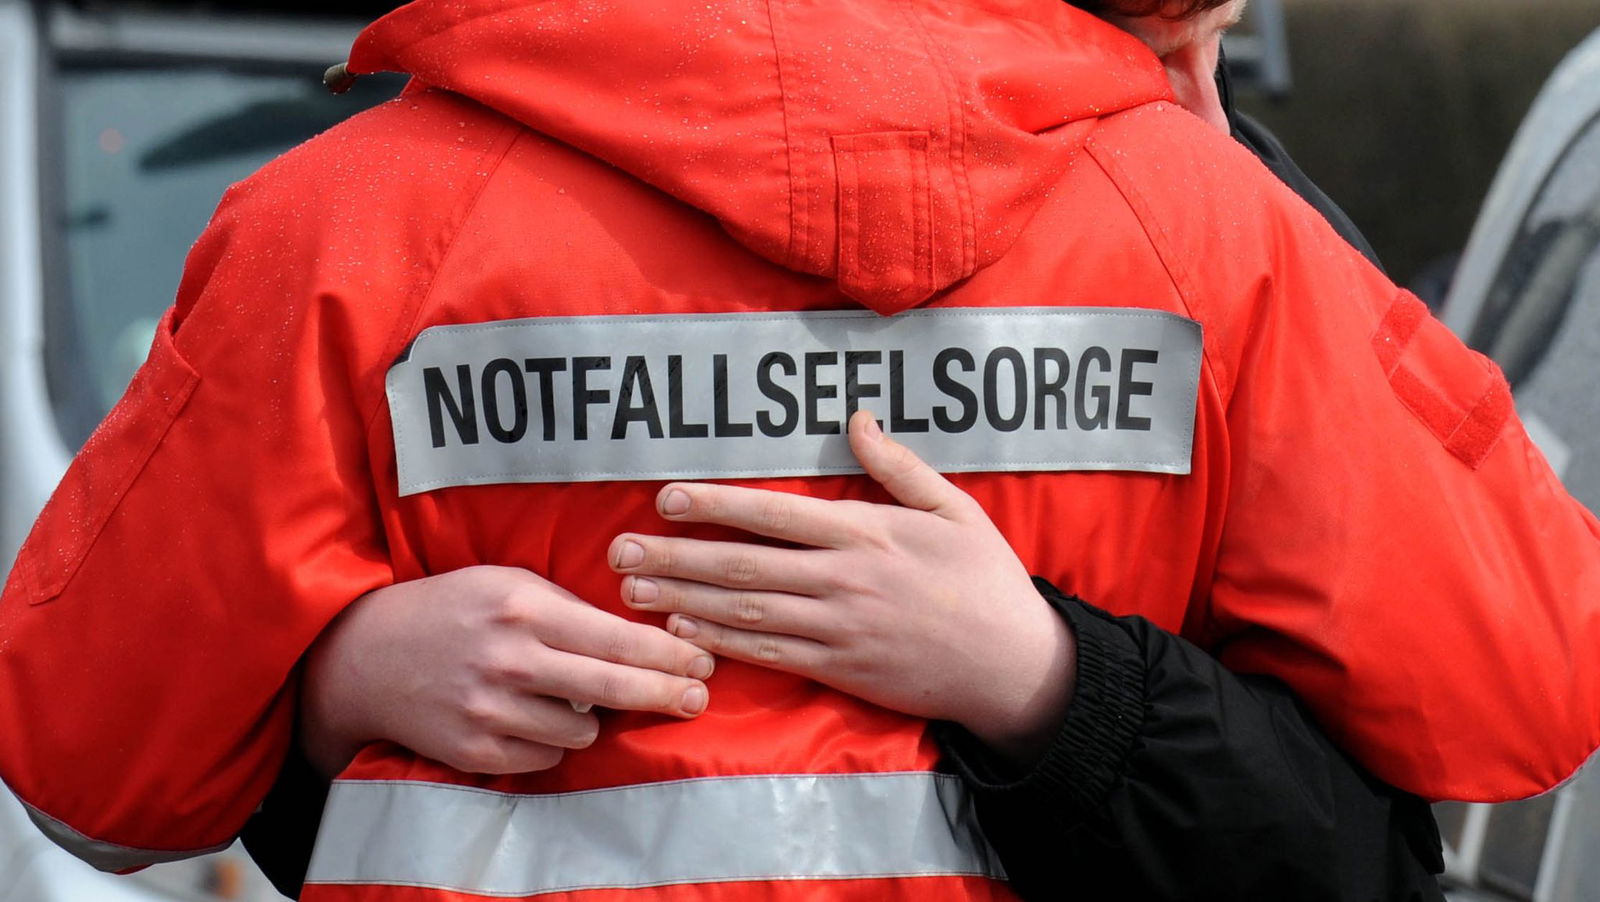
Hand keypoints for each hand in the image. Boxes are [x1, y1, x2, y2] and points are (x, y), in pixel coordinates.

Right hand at [300, 565, 713, 776]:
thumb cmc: (453, 609)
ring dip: (590, 716)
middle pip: (614, 689)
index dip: (668, 655)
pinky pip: (547, 756)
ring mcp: (492, 711)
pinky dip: (551, 740)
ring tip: (567, 694)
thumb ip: (570, 606)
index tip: (701, 662)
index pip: (618, 639)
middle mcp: (511, 661)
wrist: (368, 656)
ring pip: (582, 729)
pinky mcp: (476, 750)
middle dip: (666, 694)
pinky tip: (532, 716)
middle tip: (697, 697)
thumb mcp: (509, 582)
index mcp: (525, 610)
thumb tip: (639, 634)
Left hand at [609, 410, 1074, 759]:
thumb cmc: (985, 581)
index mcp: (867, 533)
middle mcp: (844, 581)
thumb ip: (898, 466)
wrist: (1013, 666)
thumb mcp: (954, 509)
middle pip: (743, 565)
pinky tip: (683, 633)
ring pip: (746, 612)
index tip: (665, 499)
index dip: (714, 507)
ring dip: (683, 600)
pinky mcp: (840, 670)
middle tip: (619, 551)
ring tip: (632, 591)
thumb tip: (857, 418)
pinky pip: (769, 655)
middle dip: (675, 557)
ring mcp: (838, 630)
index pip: (774, 516)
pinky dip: (722, 643)